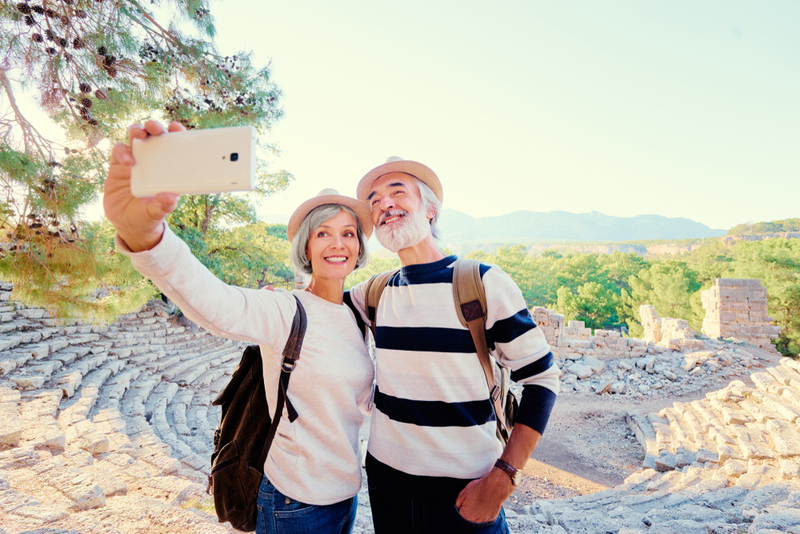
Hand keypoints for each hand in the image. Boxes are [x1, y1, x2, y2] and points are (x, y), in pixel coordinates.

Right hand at [103, 120, 184, 250]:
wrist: (127, 224)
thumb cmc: (147, 217)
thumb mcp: (156, 213)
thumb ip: (163, 206)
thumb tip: (172, 197)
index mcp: (168, 168)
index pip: (174, 145)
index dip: (175, 133)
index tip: (176, 128)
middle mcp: (153, 161)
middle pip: (154, 135)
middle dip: (154, 126)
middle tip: (155, 128)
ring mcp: (135, 161)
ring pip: (135, 137)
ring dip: (137, 130)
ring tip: (139, 133)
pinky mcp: (118, 166)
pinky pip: (119, 150)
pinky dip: (122, 151)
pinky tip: (127, 161)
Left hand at [454, 468, 512, 522]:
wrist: (495, 486)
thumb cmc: (479, 488)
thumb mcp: (463, 493)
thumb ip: (457, 503)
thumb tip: (457, 507)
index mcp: (466, 515)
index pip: (460, 516)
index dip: (461, 509)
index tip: (463, 505)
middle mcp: (475, 520)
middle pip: (468, 518)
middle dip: (468, 511)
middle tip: (472, 502)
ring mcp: (484, 520)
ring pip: (477, 518)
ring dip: (476, 512)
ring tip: (478, 502)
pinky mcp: (491, 518)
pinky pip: (485, 517)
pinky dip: (484, 512)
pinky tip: (484, 504)